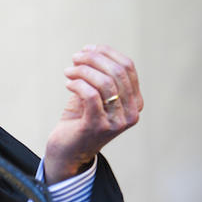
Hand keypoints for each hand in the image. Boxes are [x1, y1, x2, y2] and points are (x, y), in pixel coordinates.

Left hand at [43, 44, 142, 183]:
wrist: (67, 152)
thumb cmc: (79, 121)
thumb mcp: (94, 95)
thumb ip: (99, 75)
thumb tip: (92, 50)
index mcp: (135, 102)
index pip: (128, 67)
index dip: (107, 53)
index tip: (87, 49)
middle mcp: (131, 113)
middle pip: (117, 72)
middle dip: (93, 59)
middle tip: (75, 58)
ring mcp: (116, 121)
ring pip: (105, 82)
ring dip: (83, 70)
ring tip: (68, 71)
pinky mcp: (98, 126)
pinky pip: (91, 95)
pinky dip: (77, 84)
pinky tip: (68, 83)